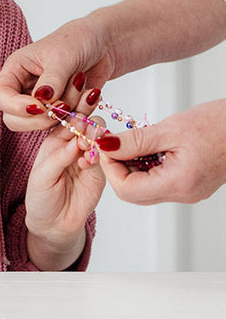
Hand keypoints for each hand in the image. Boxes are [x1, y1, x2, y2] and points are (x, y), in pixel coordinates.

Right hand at [0, 16, 114, 131]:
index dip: (16, 106)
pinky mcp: (59, 111)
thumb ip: (52, 80)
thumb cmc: (77, 41)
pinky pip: (62, 125)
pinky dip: (78, 115)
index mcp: (15, 71)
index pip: (1, 97)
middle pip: (14, 119)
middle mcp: (23, 89)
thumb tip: (41, 100)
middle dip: (40, 118)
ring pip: (39, 125)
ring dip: (63, 113)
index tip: (41, 106)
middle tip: (63, 105)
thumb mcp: (62, 56)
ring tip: (80, 88)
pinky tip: (89, 94)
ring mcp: (41, 103)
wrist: (103, 45)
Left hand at [25, 91, 105, 269]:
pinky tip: (87, 163)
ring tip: (85, 148)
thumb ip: (58, 157)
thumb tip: (75, 141)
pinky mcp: (100, 171)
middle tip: (83, 133)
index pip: (66, 119)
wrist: (53, 223)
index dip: (72, 114)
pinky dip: (99, 155)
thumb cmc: (41, 197)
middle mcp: (72, 143)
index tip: (76, 117)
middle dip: (87, 124)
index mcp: (54, 139)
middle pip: (87, 123)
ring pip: (99, 136)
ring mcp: (87, 156)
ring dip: (95, 137)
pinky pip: (105, 156)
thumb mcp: (42, 176)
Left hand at [99, 99, 225, 203]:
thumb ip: (134, 141)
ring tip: (133, 141)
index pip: (126, 189)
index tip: (106, 145)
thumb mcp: (170, 129)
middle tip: (114, 143)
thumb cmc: (219, 125)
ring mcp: (187, 191)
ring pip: (143, 188)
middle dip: (116, 167)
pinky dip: (145, 165)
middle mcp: (182, 194)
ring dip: (130, 166)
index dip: (109, 167)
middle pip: (132, 192)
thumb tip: (104, 145)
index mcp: (178, 184)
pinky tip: (148, 146)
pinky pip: (157, 181)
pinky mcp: (189, 184)